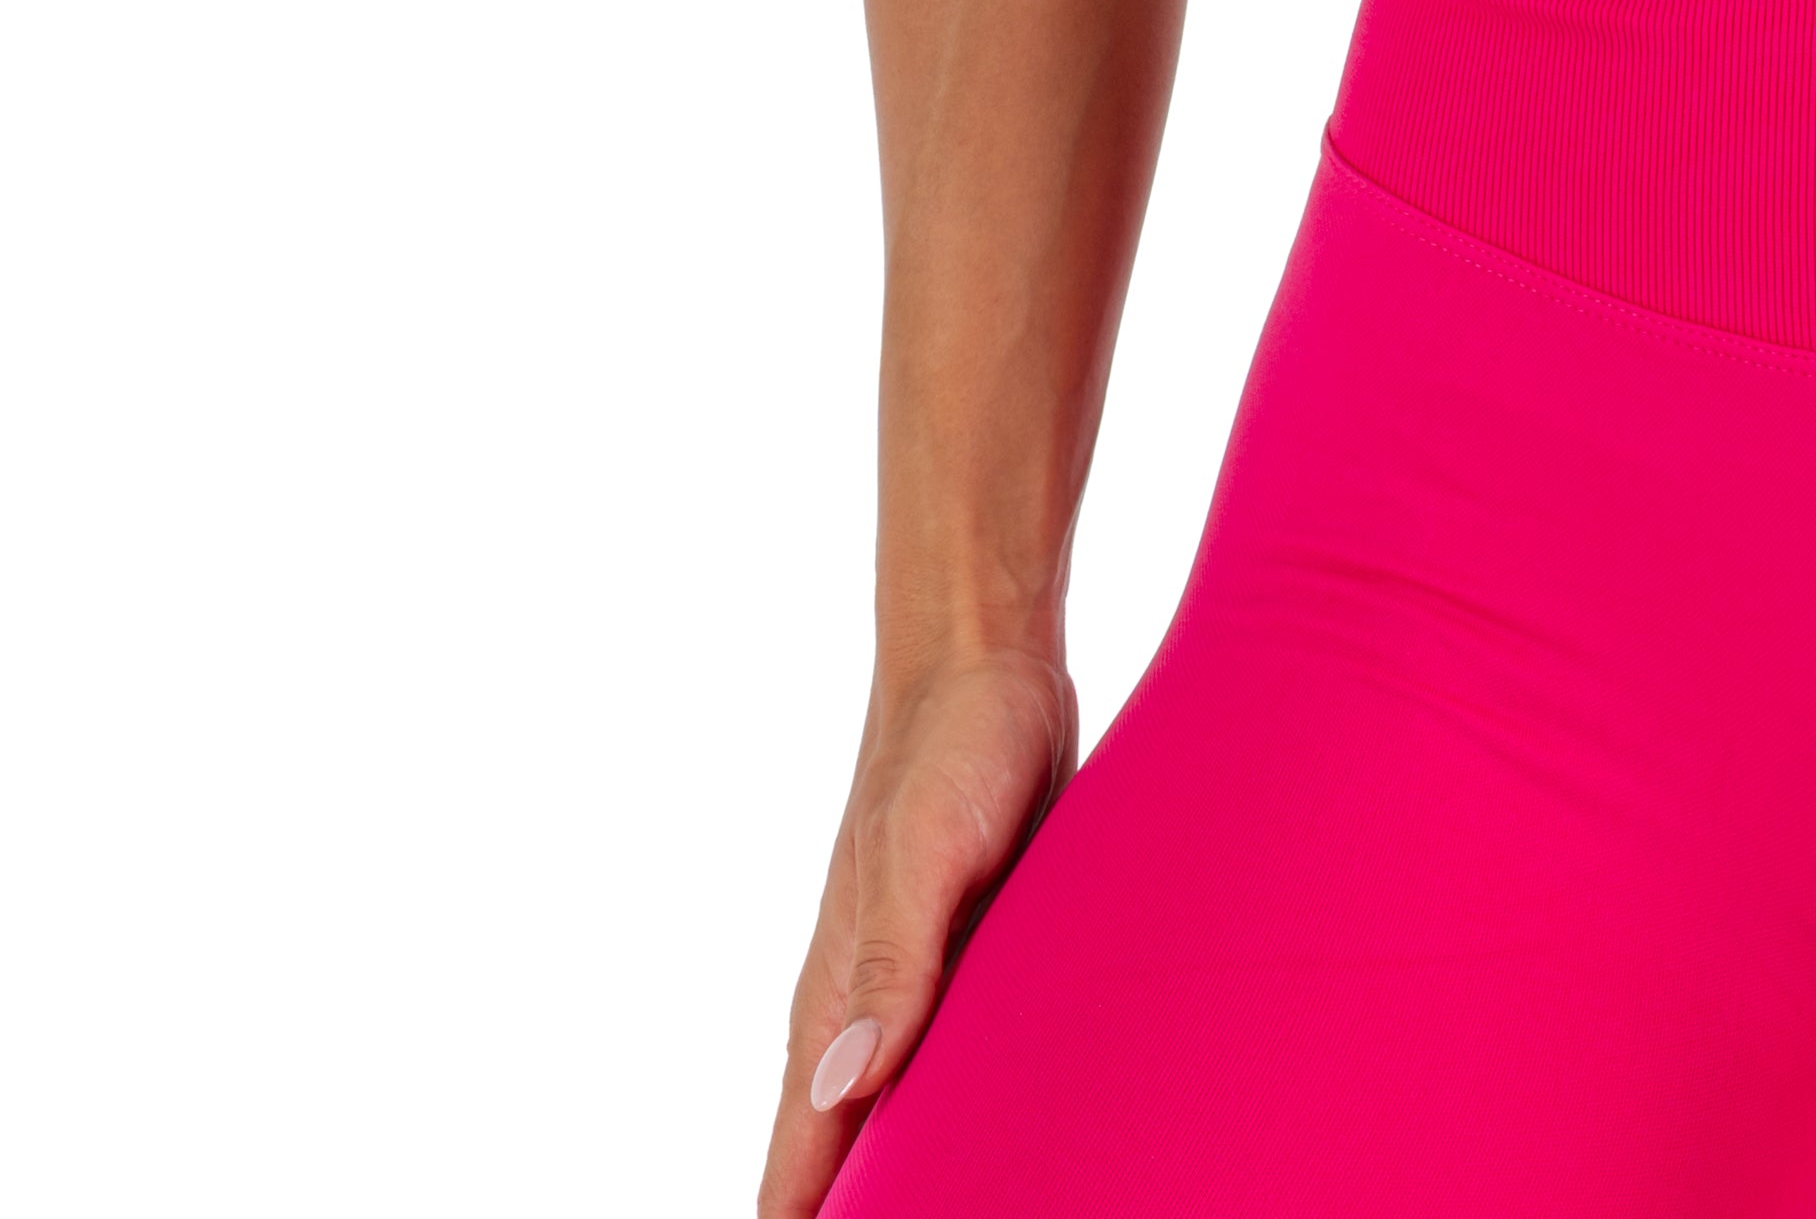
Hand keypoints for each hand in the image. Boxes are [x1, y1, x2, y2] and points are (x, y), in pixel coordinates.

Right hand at [759, 643, 1076, 1216]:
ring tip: (965, 1207)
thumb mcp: (924, 853)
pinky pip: (963, 1064)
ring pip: (903, 1122)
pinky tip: (1011, 1148)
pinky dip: (972, 1116)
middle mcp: (869, 1012)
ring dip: (917, 1175)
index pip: (795, 1164)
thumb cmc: (951, 746)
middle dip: (859, 1215)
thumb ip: (890, 964)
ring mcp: (924, 987)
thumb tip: (843, 1088)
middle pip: (839, 1165)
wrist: (992, 659)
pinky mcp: (980, 959)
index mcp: (835, 1004)